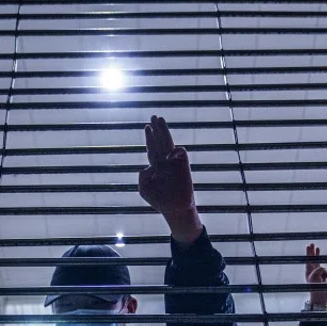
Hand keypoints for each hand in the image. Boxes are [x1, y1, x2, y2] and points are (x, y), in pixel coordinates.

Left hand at [138, 115, 201, 244]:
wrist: (175, 209)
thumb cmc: (159, 200)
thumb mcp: (144, 189)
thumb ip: (142, 177)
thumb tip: (150, 166)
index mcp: (155, 166)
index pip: (152, 148)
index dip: (150, 138)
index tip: (147, 126)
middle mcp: (165, 161)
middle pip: (160, 141)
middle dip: (157, 129)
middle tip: (154, 117)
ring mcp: (175, 163)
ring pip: (169, 143)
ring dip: (164, 131)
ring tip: (160, 119)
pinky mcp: (184, 166)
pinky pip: (180, 153)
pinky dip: (175, 149)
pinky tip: (170, 151)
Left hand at [305, 244, 326, 306]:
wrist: (320, 295)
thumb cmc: (315, 287)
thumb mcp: (315, 278)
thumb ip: (318, 270)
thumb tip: (322, 267)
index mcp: (308, 270)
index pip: (308, 259)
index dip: (309, 252)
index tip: (308, 245)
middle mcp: (312, 270)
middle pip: (312, 258)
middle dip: (312, 250)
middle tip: (312, 243)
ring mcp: (317, 272)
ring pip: (318, 261)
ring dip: (318, 255)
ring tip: (317, 248)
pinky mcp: (322, 275)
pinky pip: (326, 270)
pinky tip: (326, 278)